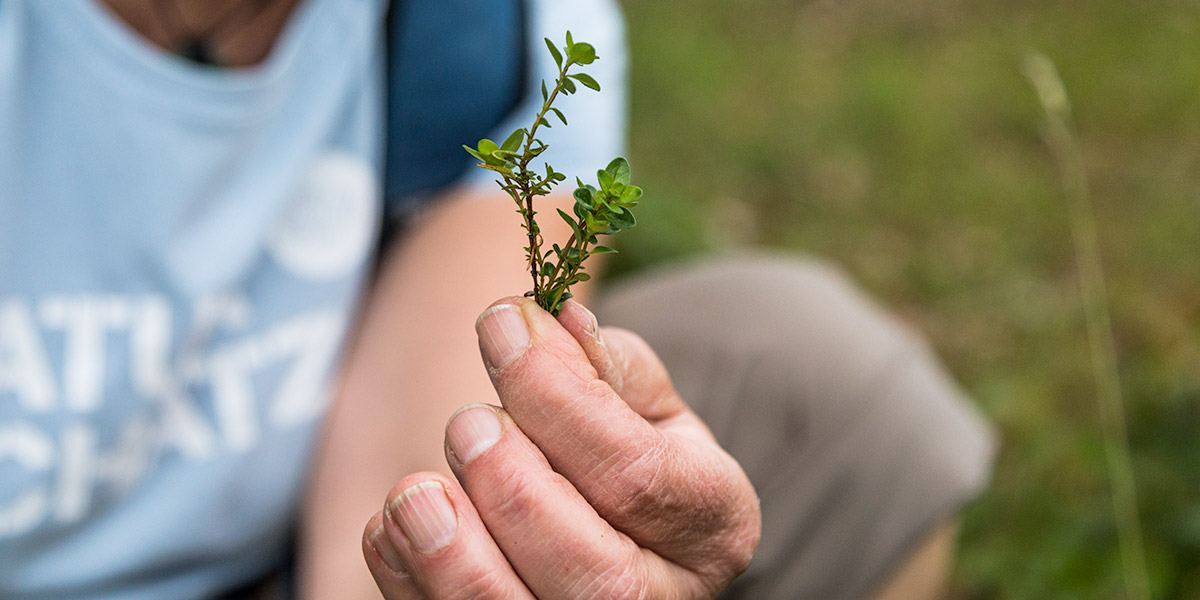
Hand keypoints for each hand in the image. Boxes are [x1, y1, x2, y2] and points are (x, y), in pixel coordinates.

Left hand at [361, 298, 760, 598]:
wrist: (600, 518)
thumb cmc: (623, 445)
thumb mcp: (637, 398)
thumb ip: (599, 362)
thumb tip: (550, 319)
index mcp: (713, 522)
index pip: (637, 474)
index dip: (557, 399)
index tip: (499, 326)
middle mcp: (667, 598)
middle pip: (594, 570)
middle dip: (511, 486)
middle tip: (467, 422)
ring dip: (451, 554)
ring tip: (416, 491)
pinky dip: (410, 581)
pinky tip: (398, 526)